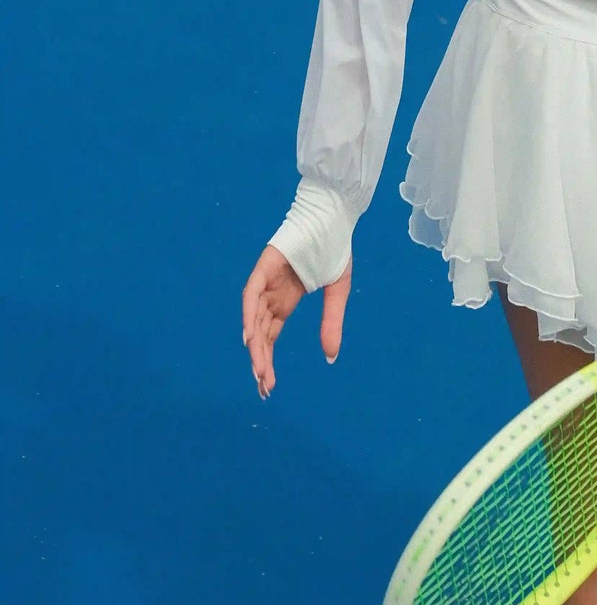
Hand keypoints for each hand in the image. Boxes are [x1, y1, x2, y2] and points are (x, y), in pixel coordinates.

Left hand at [241, 244, 352, 398]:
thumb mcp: (338, 292)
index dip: (267, 359)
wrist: (335, 216)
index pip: (269, 336)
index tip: (268, 386)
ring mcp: (266, 279)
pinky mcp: (265, 265)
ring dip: (254, 344)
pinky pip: (252, 293)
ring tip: (259, 371)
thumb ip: (332, 322)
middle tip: (262, 388)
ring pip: (253, 317)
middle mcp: (271, 294)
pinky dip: (249, 314)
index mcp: (286, 300)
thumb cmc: (335, 248)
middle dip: (259, 361)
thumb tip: (331, 357)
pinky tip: (250, 337)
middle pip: (259, 333)